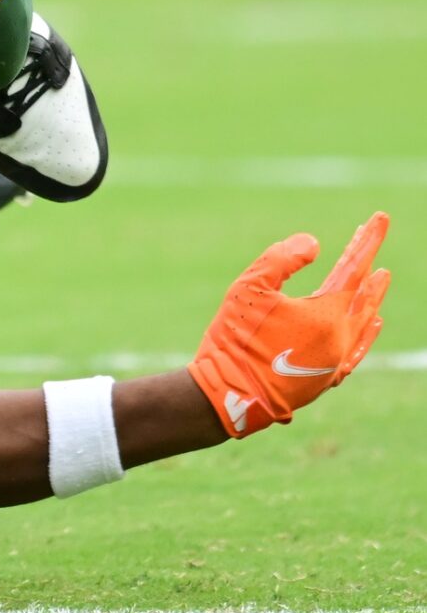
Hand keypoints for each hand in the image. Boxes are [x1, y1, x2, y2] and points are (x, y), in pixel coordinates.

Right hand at [190, 213, 389, 437]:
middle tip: (371, 236)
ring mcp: (336, 362)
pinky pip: (358, 349)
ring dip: (372, 295)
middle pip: (363, 292)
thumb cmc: (237, 338)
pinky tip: (373, 323)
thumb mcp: (250, 287)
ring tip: (381, 277)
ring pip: (363, 321)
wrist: (231, 395)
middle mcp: (340, 339)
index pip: (355, 268)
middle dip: (367, 262)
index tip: (381, 217)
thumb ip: (282, 258)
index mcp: (326, 315)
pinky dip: (368, 331)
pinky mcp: (327, 378)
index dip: (367, 240)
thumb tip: (314, 245)